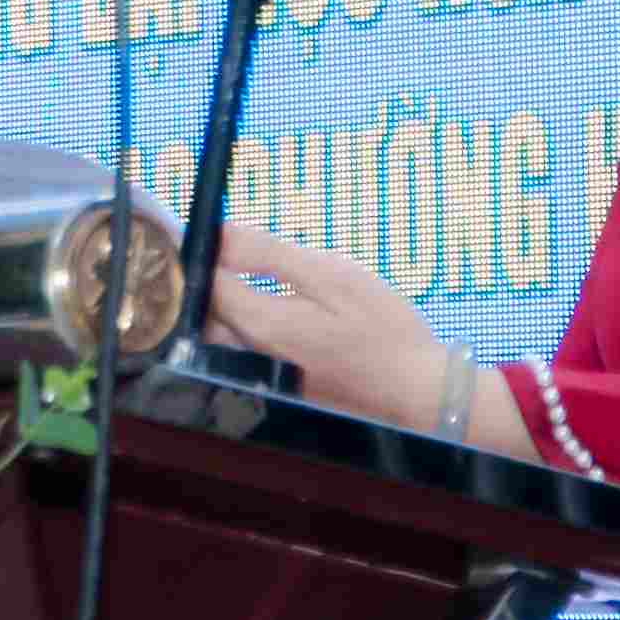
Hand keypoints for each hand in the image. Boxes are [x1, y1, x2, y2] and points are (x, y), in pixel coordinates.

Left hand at [202, 223, 452, 427]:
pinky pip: (241, 351)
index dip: (203, 252)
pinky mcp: (275, 387)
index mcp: (260, 324)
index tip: (214, 229)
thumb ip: (269, 254)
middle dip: (210, 280)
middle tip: (232, 251)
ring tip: (247, 276)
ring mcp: (260, 376)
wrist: (416, 390)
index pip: (204, 282)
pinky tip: (273, 310)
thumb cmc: (382, 328)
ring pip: (219, 335)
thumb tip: (220, 234)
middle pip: (204, 313)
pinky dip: (245, 326)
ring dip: (225, 305)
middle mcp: (249, 356)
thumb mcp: (331, 275)